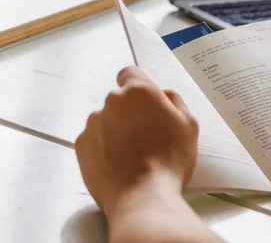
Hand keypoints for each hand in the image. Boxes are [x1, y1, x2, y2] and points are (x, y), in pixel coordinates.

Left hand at [75, 67, 198, 216]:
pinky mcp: (81, 146)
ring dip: (117, 129)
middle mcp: (112, 102)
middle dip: (132, 111)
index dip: (139, 84)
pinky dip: (104, 146)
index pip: (130, 73)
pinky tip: (120, 162)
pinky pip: (94, 138)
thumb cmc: (169, 161)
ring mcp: (93, 124)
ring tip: (134, 153)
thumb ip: (176, 102)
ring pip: (107, 119)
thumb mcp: (189, 125)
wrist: (142, 198)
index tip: (145, 99)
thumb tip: (165, 95)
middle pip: (121, 99)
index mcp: (139, 91)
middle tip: (149, 134)